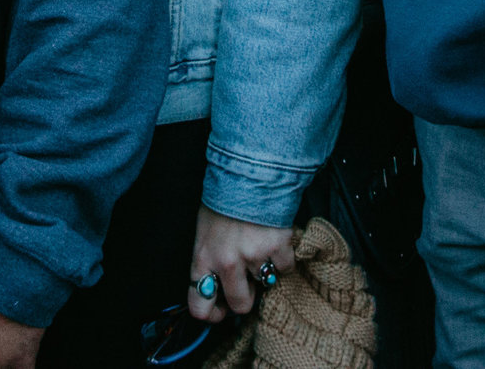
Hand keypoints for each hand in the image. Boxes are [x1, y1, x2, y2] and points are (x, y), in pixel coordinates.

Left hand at [187, 207, 295, 321]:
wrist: (249, 172)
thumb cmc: (224, 198)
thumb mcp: (204, 229)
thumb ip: (208, 258)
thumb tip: (214, 285)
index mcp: (203, 257)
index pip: (199, 305)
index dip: (211, 314)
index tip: (220, 310)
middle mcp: (226, 262)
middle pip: (239, 305)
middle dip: (245, 296)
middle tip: (247, 280)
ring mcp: (253, 257)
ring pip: (265, 286)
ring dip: (265, 272)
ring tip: (260, 248)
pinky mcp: (278, 249)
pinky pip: (285, 269)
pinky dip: (283, 258)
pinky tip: (275, 240)